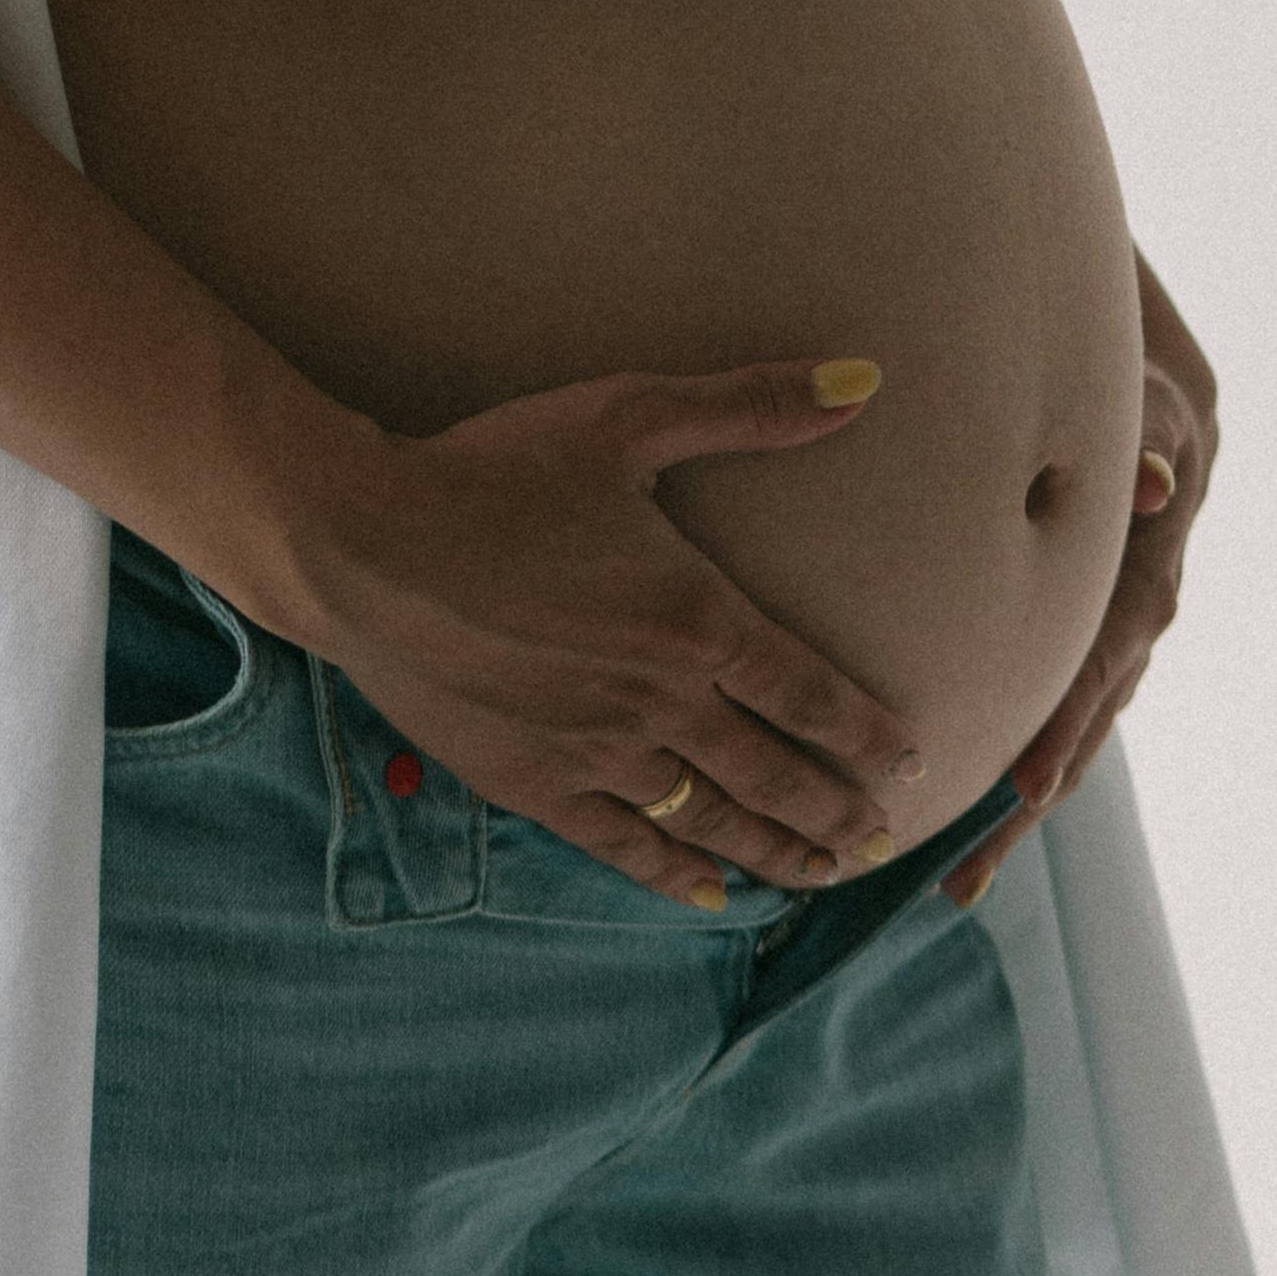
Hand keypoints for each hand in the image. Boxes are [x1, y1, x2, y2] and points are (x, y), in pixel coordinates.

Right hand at [270, 355, 928, 913]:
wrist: (366, 544)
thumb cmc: (498, 469)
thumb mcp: (629, 417)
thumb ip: (751, 407)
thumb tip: (864, 380)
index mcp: (695, 617)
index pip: (809, 693)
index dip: (865, 734)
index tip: (911, 764)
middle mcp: (659, 700)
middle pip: (772, 775)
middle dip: (835, 812)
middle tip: (882, 843)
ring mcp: (595, 751)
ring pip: (710, 820)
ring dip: (774, 851)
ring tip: (822, 875)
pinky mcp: (532, 782)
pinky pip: (622, 845)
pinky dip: (673, 875)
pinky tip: (710, 896)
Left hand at [944, 246, 1215, 906]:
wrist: (1163, 416)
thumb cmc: (1145, 405)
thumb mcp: (1157, 411)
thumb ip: (1151, 442)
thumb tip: (1156, 484)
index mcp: (1147, 593)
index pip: (1100, 673)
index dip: (1062, 729)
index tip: (1023, 785)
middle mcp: (1129, 642)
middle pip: (1077, 740)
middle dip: (1023, 809)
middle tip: (968, 870)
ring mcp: (1102, 659)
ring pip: (1058, 750)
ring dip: (1010, 814)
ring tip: (954, 879)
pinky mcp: (1071, 657)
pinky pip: (1042, 726)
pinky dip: (1007, 775)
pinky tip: (955, 825)